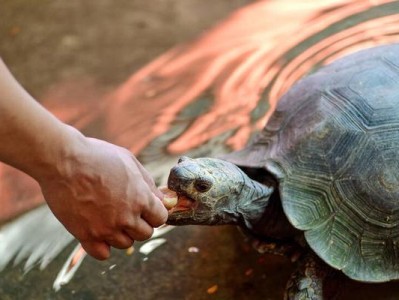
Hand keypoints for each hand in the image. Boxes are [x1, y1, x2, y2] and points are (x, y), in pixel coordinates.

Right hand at [37, 134, 167, 259]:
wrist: (63, 161)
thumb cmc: (98, 156)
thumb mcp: (130, 162)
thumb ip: (149, 184)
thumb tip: (164, 200)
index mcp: (140, 198)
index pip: (161, 218)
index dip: (155, 212)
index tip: (146, 207)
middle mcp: (126, 217)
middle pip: (145, 234)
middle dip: (141, 223)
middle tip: (128, 211)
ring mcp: (106, 228)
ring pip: (126, 244)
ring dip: (122, 233)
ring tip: (110, 216)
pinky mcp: (85, 235)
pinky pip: (103, 254)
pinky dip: (104, 246)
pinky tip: (99, 231)